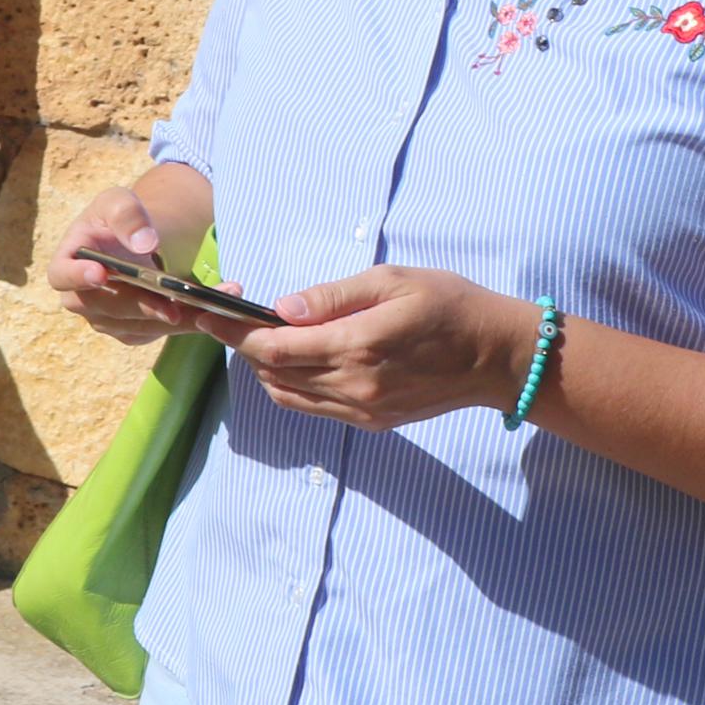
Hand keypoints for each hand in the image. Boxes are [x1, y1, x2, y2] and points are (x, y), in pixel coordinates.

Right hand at [45, 183, 251, 347]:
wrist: (141, 240)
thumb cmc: (122, 218)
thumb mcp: (120, 201)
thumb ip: (128, 216)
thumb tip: (143, 244)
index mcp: (68, 262)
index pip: (61, 276)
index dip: (77, 277)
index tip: (101, 273)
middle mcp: (82, 297)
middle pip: (105, 308)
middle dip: (143, 305)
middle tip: (175, 303)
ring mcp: (107, 318)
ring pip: (138, 325)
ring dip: (177, 318)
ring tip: (214, 302)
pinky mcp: (134, 330)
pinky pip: (160, 332)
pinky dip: (189, 322)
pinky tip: (215, 309)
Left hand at [237, 269, 533, 430]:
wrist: (498, 357)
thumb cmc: (448, 304)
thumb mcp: (391, 282)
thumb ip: (332, 296)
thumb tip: (283, 308)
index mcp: (357, 346)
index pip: (274, 347)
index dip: (234, 333)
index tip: (206, 314)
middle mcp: (355, 386)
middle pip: (273, 373)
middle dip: (243, 347)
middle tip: (229, 320)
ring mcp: (364, 410)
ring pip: (288, 396)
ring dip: (266, 369)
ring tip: (262, 337)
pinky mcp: (374, 422)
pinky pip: (314, 408)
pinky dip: (292, 386)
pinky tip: (297, 360)